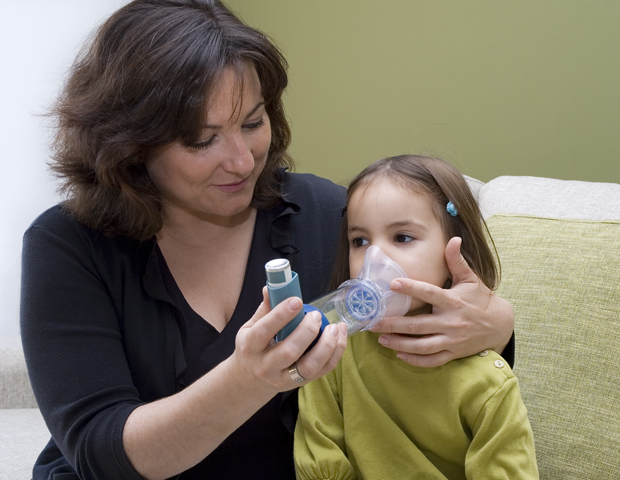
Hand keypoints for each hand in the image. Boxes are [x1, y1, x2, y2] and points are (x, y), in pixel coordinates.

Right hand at [231, 287, 346, 391]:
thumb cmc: (252, 349)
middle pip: (289, 352)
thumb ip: (264, 309)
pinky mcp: (300, 383)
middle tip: (316, 315)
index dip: (281, 315)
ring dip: (325, 346)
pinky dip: (335, 354)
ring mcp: (283, 378)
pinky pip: (322, 371)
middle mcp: (266, 366)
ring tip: (334, 328)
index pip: (264, 331)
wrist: (249, 381)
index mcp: (250, 347)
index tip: (297, 300)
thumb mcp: (249, 328)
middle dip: (307, 331)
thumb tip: (272, 287)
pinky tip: (340, 337)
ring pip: (308, 367)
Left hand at [371, 237, 513, 366]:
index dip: (411, 288)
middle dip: (394, 325)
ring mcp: (452, 340)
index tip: (393, 284)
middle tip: (373, 322)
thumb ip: (457, 261)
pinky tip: (400, 355)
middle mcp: (451, 322)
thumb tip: (454, 239)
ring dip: (400, 344)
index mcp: (453, 301)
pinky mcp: (454, 353)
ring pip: (422, 346)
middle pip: (419, 325)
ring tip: (381, 339)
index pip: (429, 293)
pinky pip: (433, 360)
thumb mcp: (471, 279)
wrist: (501, 325)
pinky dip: (416, 360)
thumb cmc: (481, 299)